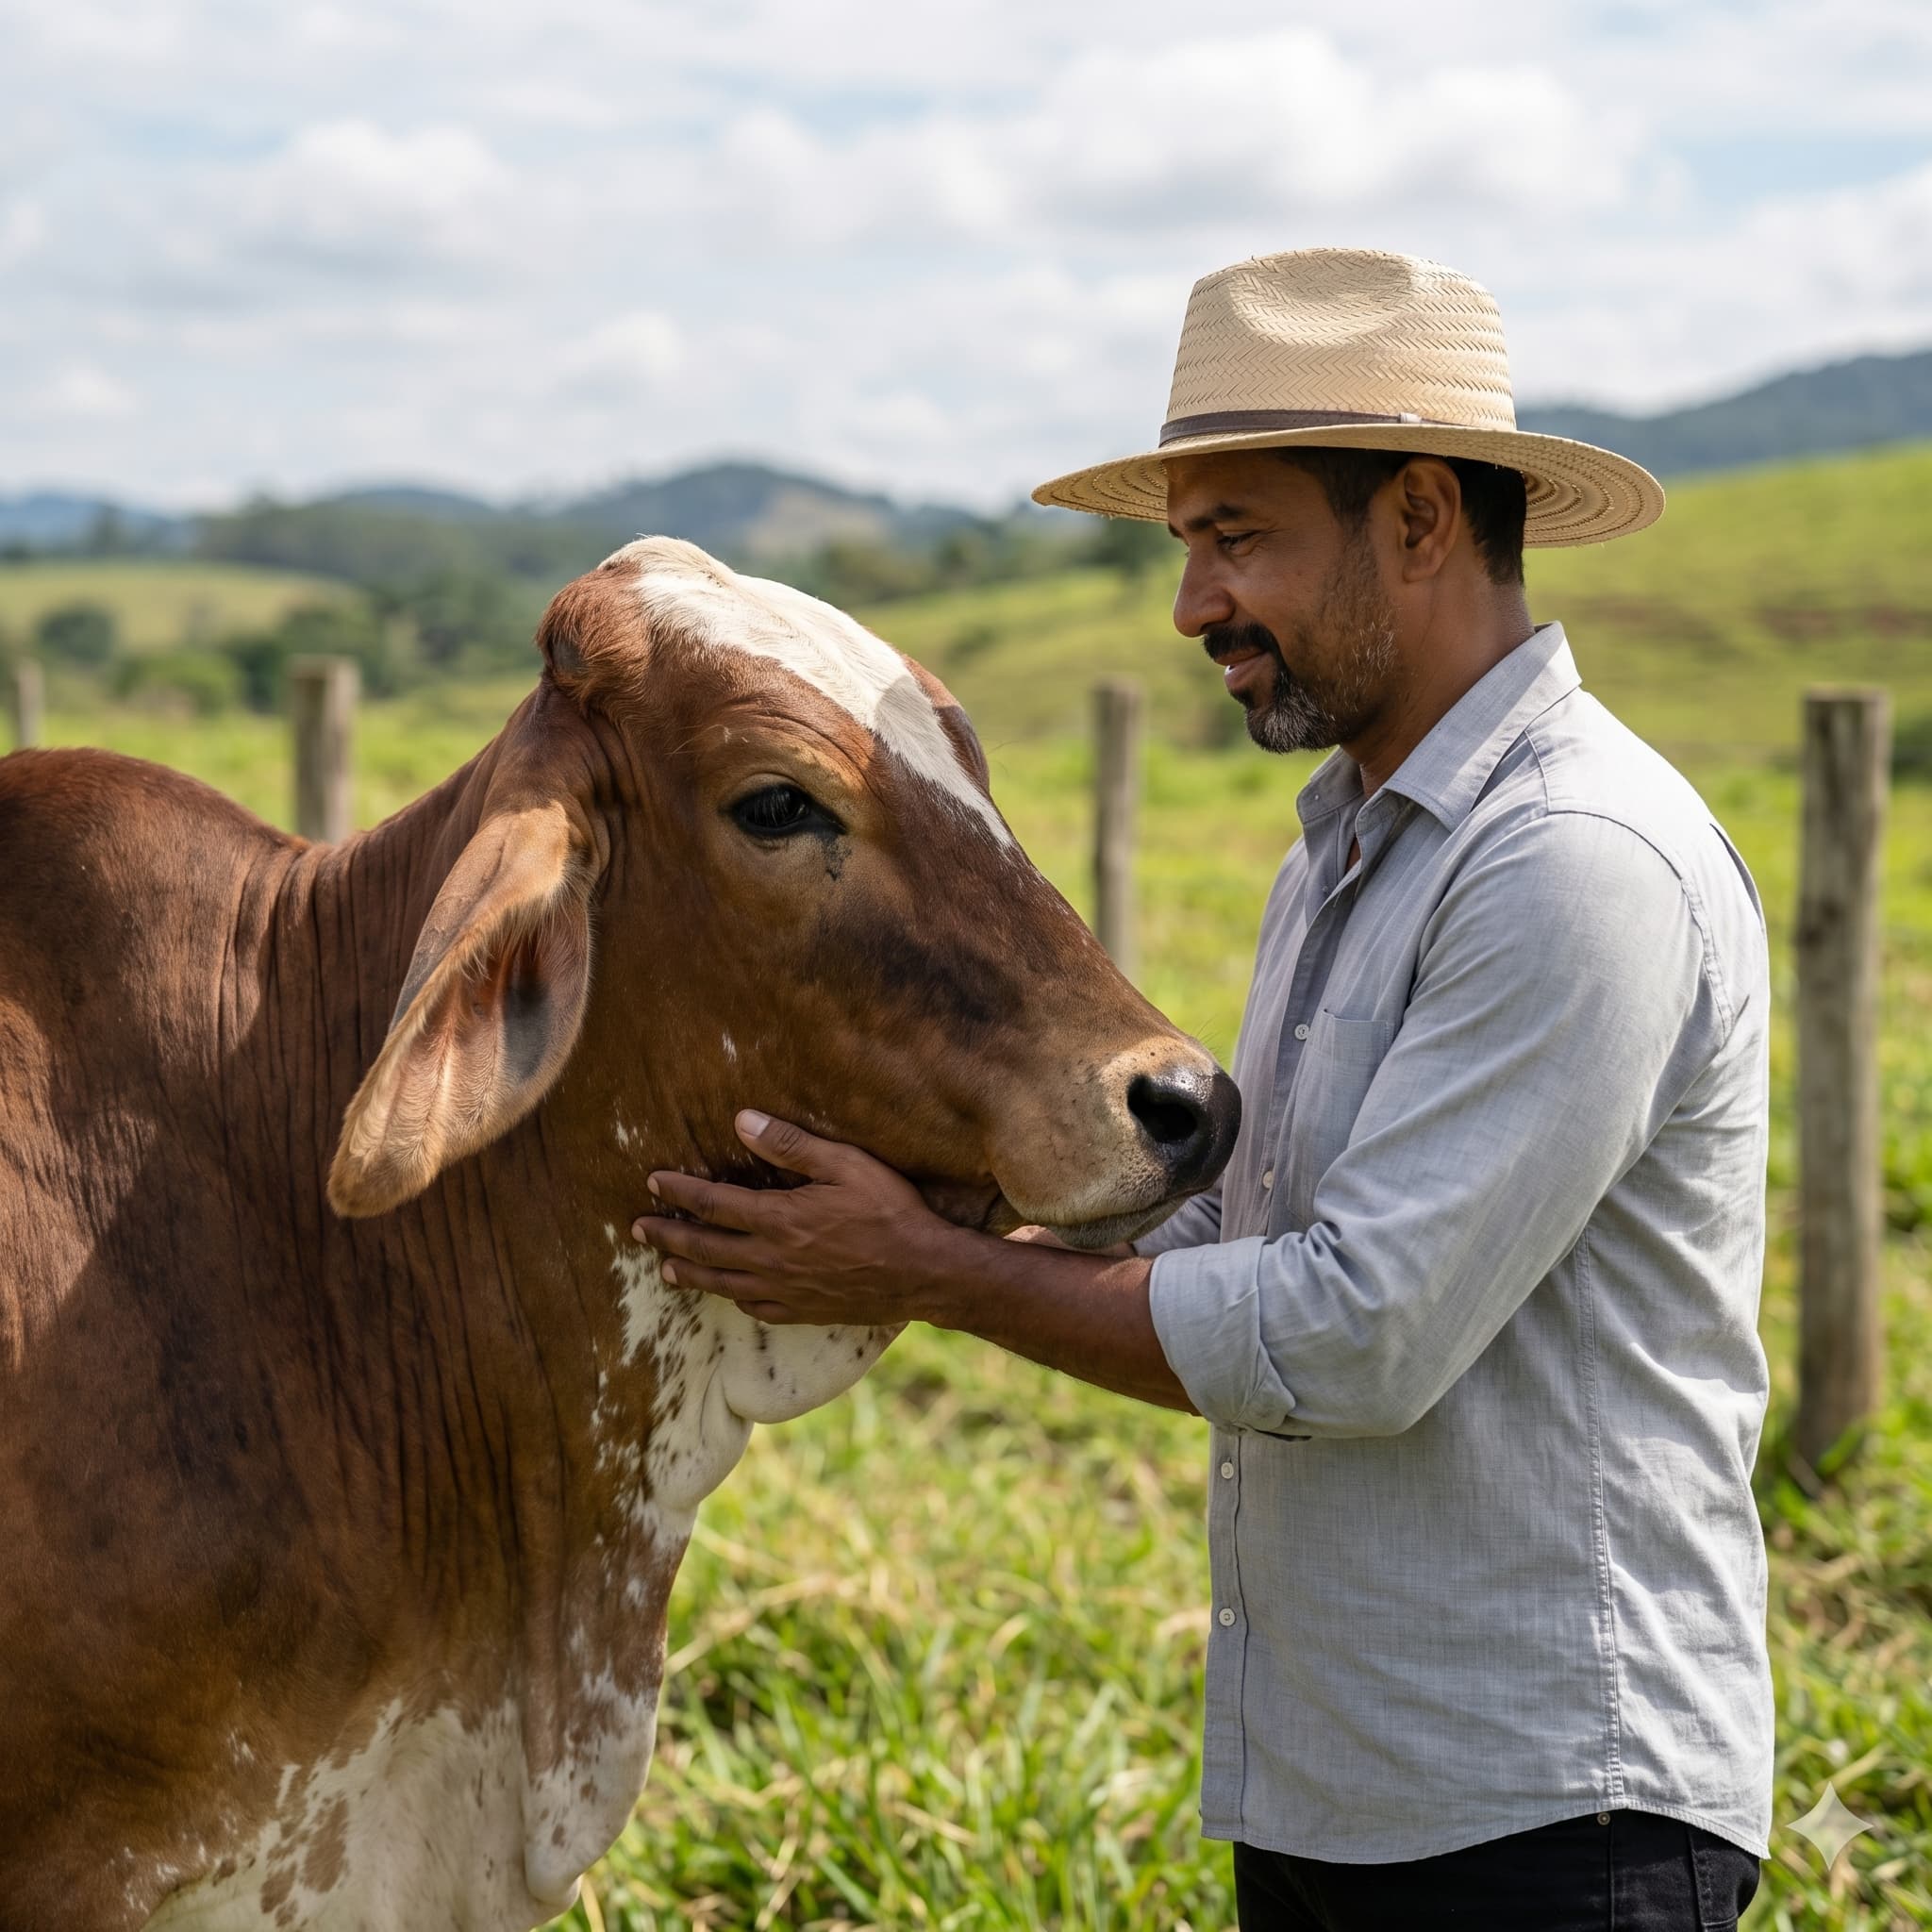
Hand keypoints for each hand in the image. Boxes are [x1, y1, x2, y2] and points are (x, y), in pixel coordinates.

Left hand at [631, 1110, 964, 1325]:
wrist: (924, 1272)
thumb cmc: (889, 1210)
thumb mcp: (845, 1164)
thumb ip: (791, 1144)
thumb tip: (741, 1121)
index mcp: (778, 1219)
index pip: (712, 1204)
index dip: (678, 1192)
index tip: (652, 1182)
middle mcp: (771, 1259)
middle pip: (704, 1247)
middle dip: (667, 1235)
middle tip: (638, 1228)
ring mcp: (785, 1290)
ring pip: (721, 1283)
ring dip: (688, 1272)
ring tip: (665, 1267)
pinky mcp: (803, 1311)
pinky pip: (754, 1307)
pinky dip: (733, 1297)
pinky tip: (727, 1293)